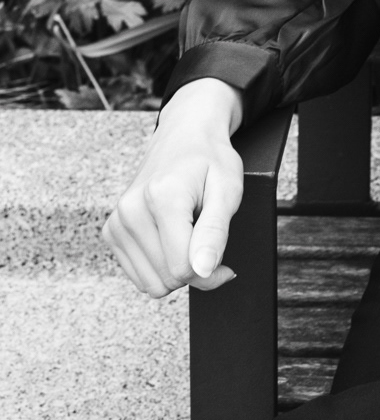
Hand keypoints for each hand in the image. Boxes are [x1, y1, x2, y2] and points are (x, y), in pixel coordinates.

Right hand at [103, 79, 244, 297]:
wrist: (184, 136)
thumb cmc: (210, 160)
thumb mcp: (228, 190)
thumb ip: (215, 233)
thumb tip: (202, 272)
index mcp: (162, 197)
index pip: (182, 268)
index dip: (210, 274)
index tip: (224, 264)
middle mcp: (131, 210)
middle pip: (166, 279)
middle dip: (193, 271)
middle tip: (206, 241)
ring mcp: (117, 220)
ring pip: (150, 284)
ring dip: (175, 270)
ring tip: (187, 235)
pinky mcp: (111, 230)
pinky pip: (138, 275)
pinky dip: (158, 266)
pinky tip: (170, 238)